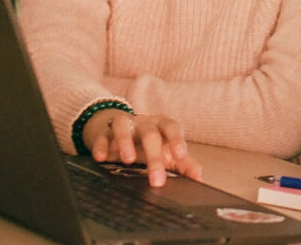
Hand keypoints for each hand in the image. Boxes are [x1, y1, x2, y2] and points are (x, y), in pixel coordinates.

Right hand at [82, 110, 202, 186]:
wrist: (119, 127)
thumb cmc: (149, 142)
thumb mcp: (166, 150)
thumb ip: (183, 164)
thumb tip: (200, 179)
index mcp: (162, 125)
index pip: (172, 127)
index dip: (176, 139)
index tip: (181, 155)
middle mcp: (144, 122)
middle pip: (150, 134)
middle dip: (154, 156)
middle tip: (156, 179)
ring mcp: (124, 125)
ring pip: (124, 127)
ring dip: (126, 142)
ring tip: (128, 159)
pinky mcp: (104, 132)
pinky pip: (102, 136)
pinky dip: (101, 145)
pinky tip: (101, 157)